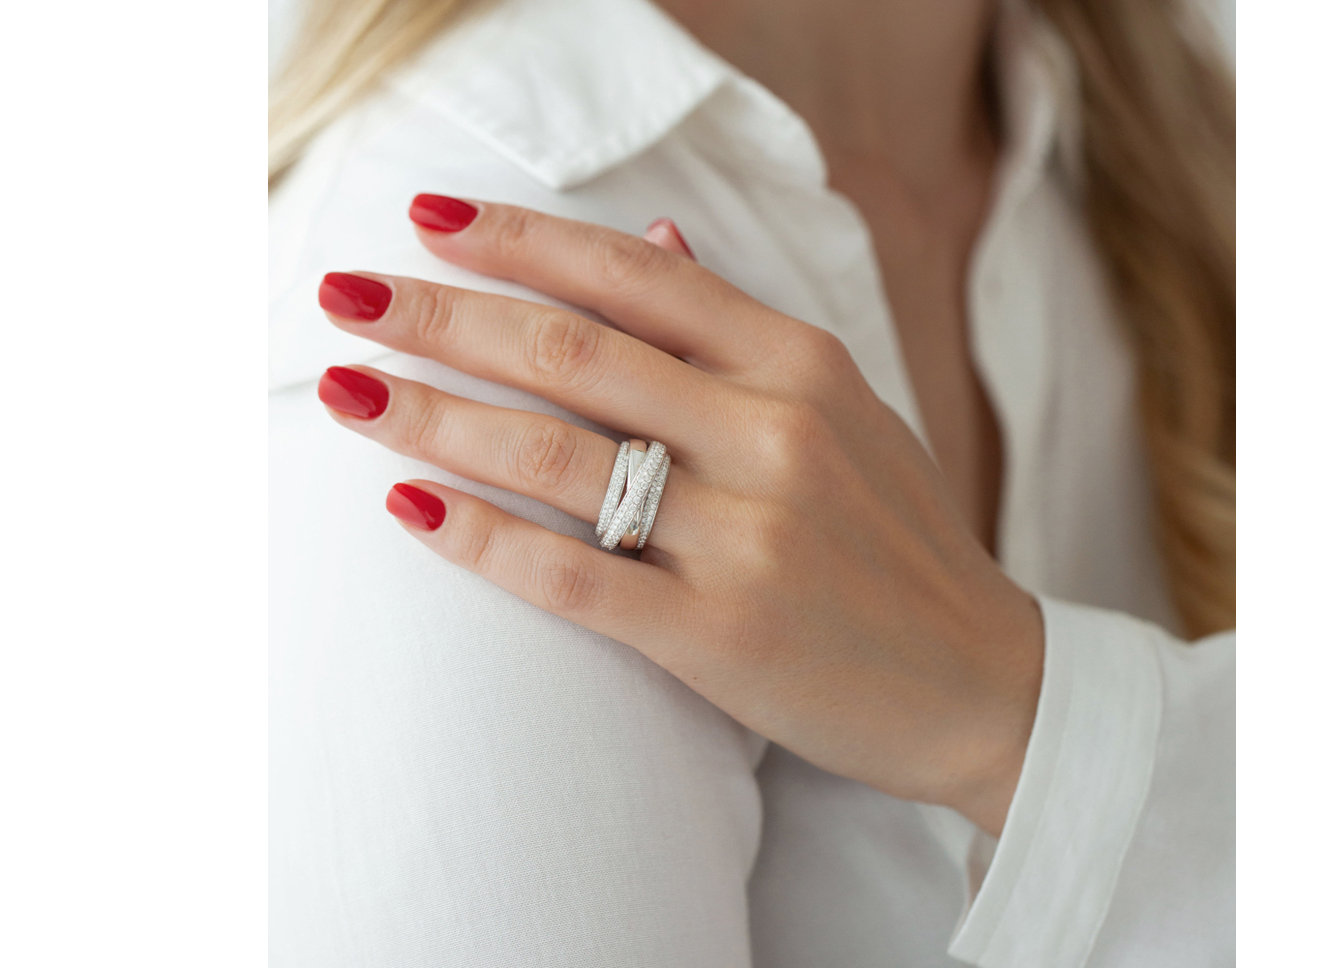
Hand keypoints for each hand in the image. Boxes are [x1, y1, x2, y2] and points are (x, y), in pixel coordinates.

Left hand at [312, 195, 1043, 833]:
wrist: (985, 684)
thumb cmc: (897, 541)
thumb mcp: (845, 410)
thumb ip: (742, 330)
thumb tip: (651, 242)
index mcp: (802, 364)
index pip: (632, 275)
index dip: (519, 240)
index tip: (426, 219)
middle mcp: (775, 435)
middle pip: (572, 352)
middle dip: (441, 316)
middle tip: (344, 295)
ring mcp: (750, 537)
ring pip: (557, 456)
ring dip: (431, 416)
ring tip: (341, 389)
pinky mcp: (723, 636)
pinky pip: (575, 577)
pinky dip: (482, 538)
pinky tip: (406, 506)